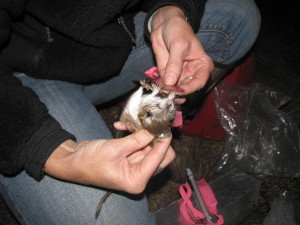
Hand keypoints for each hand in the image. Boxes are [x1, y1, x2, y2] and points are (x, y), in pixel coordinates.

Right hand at [44, 129, 174, 193]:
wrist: (72, 161)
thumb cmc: (89, 161)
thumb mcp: (115, 149)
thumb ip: (137, 139)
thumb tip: (155, 128)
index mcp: (137, 180)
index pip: (160, 157)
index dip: (163, 139)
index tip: (163, 123)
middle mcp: (139, 175)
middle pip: (160, 154)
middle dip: (154, 136)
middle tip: (148, 121)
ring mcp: (135, 166)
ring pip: (150, 145)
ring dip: (141, 132)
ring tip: (128, 122)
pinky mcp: (130, 157)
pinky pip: (139, 143)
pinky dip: (133, 134)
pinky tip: (121, 126)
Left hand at [150, 6, 213, 95]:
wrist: (165, 24)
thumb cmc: (178, 30)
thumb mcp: (179, 45)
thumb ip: (174, 64)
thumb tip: (170, 82)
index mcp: (202, 65)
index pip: (199, 82)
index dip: (190, 88)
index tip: (179, 91)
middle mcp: (192, 73)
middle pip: (186, 89)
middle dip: (177, 93)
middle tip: (167, 94)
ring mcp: (179, 75)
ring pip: (175, 89)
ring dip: (167, 92)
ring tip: (160, 93)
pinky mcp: (167, 75)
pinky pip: (164, 84)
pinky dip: (160, 87)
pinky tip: (155, 87)